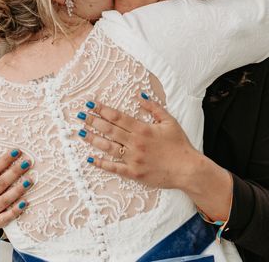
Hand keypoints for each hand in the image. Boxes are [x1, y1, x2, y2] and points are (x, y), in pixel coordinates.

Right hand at [0, 149, 33, 228]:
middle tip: (28, 162)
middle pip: (1, 183)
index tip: (17, 151)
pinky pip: (7, 217)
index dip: (5, 160)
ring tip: (30, 180)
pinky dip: (16, 210)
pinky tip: (25, 202)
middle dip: (15, 172)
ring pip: (5, 199)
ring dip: (18, 190)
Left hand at [76, 96, 200, 190]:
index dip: (103, 110)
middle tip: (81, 116)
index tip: (91, 105)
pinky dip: (102, 163)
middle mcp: (135, 143)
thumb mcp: (169, 121)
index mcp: (143, 129)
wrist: (187, 169)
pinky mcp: (134, 173)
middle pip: (109, 130)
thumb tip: (139, 95)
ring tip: (81, 133)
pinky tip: (91, 159)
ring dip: (93, 139)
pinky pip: (114, 168)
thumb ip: (153, 107)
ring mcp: (133, 159)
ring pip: (108, 147)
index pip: (117, 117)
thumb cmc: (179, 144)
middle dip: (93, 122)